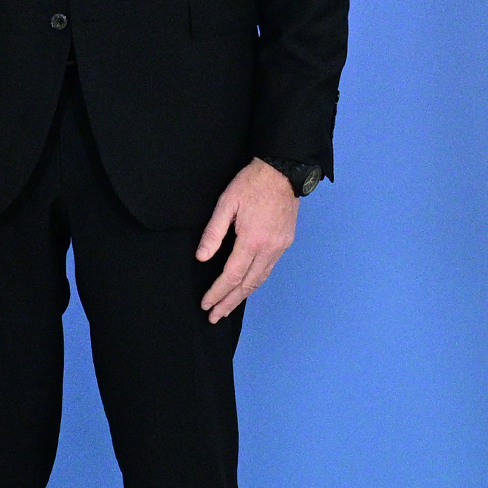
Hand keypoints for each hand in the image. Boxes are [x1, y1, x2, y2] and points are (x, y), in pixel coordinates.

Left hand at [195, 158, 298, 321]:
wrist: (283, 171)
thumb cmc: (251, 183)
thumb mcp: (226, 203)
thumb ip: (213, 233)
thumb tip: (202, 258)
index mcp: (253, 240)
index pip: (232, 275)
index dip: (218, 292)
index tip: (206, 303)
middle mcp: (269, 248)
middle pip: (247, 284)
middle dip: (229, 302)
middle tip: (214, 316)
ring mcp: (280, 247)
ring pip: (260, 279)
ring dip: (243, 296)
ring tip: (228, 307)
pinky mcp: (285, 242)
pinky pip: (269, 269)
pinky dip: (255, 282)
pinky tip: (246, 287)